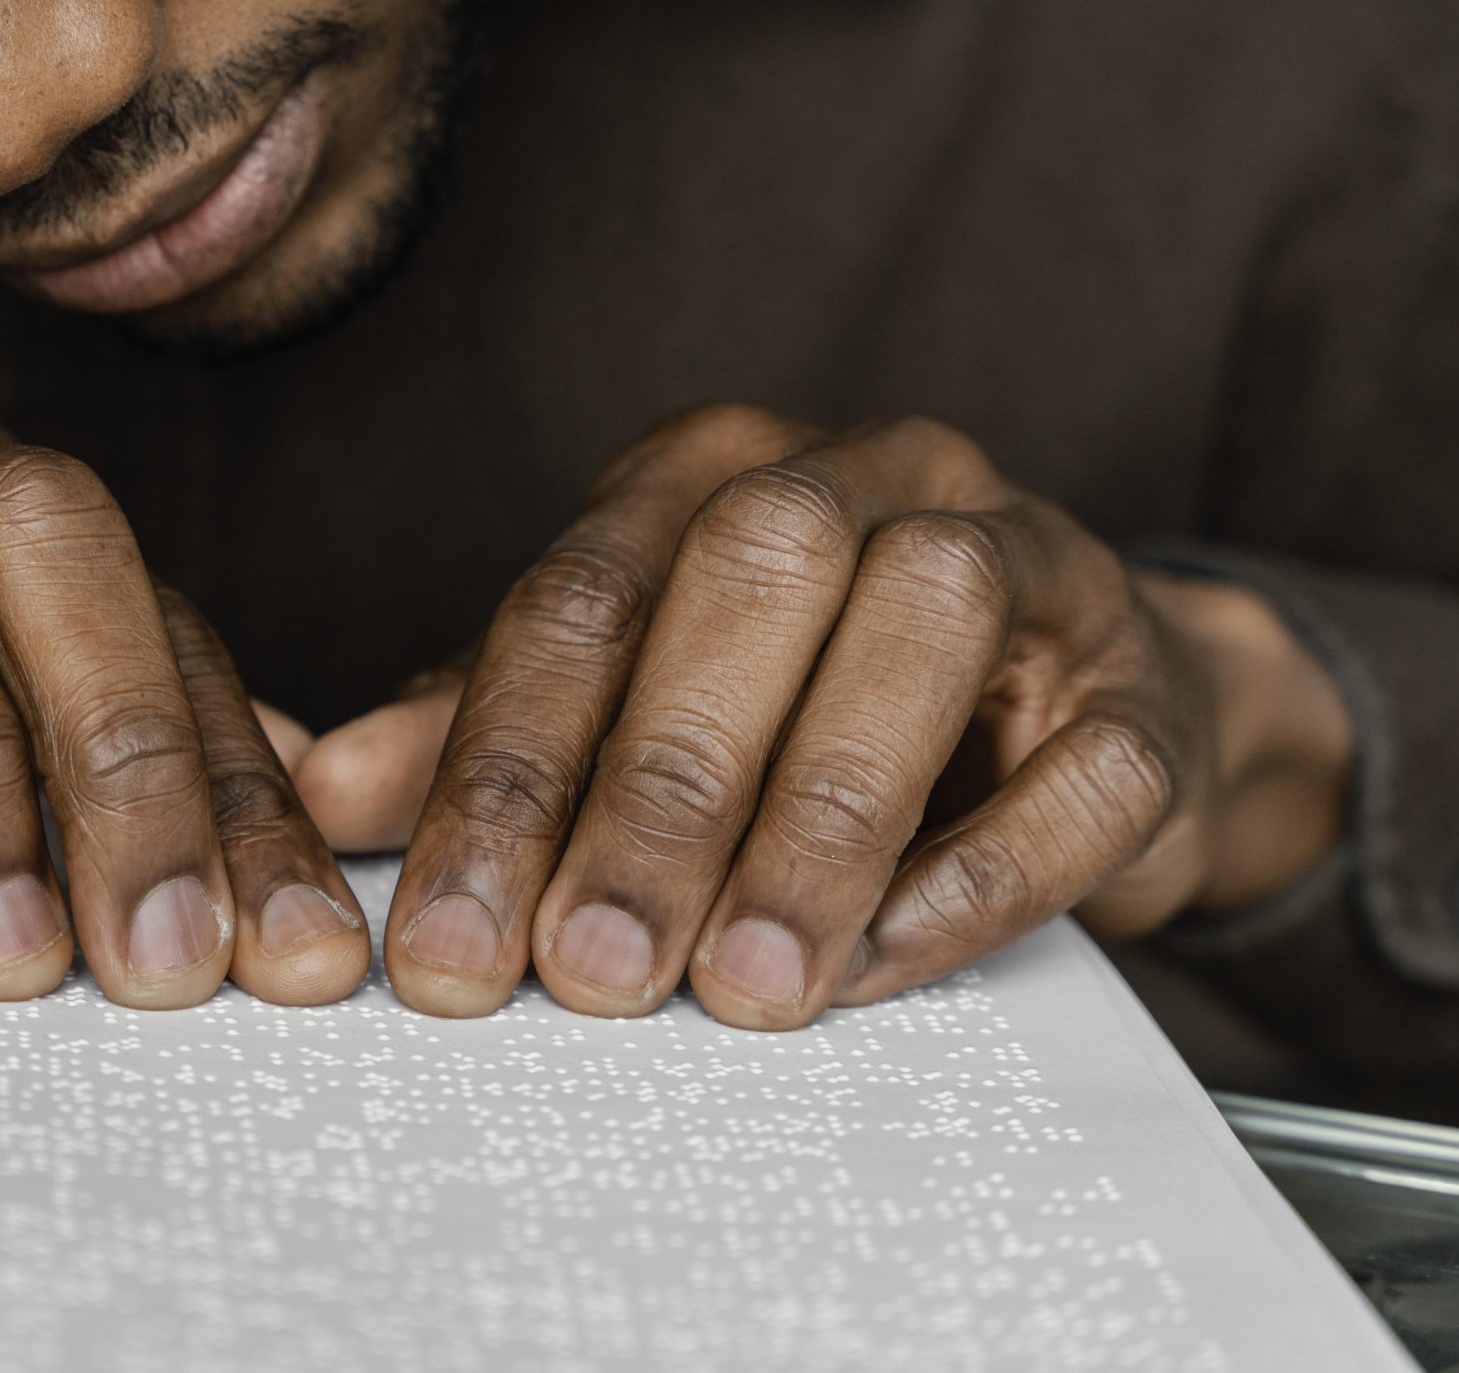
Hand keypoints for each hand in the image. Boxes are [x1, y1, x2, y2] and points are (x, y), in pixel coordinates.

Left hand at [284, 407, 1351, 1025]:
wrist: (1059, 708)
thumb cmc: (802, 702)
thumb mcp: (625, 703)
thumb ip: (485, 735)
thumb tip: (317, 794)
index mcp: (706, 472)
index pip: (578, 598)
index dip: (502, 775)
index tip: (446, 947)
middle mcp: (860, 473)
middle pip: (747, 582)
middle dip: (657, 790)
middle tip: (588, 972)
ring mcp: (1022, 555)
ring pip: (923, 627)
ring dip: (819, 820)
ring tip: (741, 986)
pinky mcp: (1141, 677)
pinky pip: (1082, 759)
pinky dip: (975, 870)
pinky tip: (877, 964)